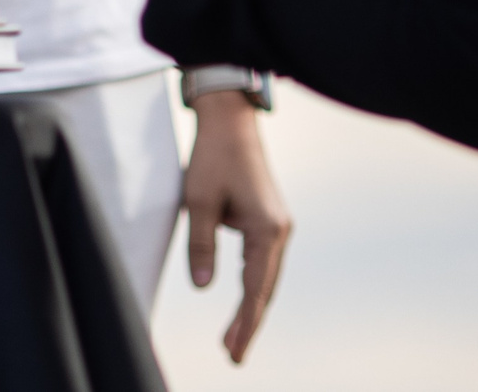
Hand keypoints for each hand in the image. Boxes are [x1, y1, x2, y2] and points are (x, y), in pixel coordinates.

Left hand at [184, 91, 292, 362]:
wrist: (230, 123)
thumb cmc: (212, 158)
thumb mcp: (198, 202)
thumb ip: (200, 245)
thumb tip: (202, 287)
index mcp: (267, 230)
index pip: (255, 289)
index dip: (244, 324)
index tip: (234, 352)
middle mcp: (279, 231)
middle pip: (265, 289)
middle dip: (249, 323)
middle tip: (232, 354)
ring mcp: (277, 226)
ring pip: (265, 277)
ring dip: (251, 306)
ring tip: (233, 337)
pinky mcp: (268, 220)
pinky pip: (262, 262)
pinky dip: (253, 285)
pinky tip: (243, 301)